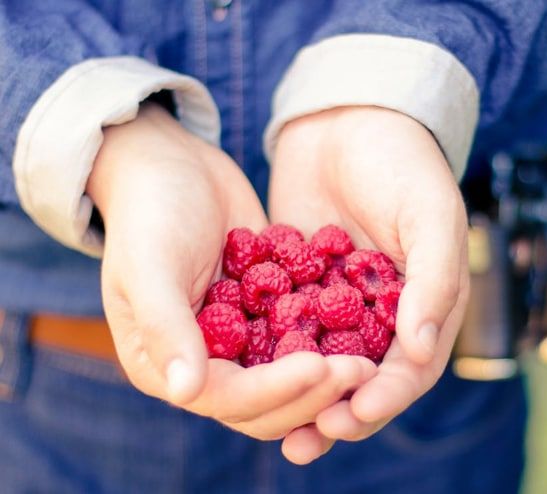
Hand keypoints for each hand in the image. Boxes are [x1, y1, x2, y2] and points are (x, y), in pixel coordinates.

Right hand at [87, 103, 375, 452]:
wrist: (175, 166)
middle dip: (314, 393)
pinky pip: (305, 339)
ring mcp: (241, 343)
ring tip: (372, 362)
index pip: (229, 398)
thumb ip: (166, 326)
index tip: (320, 367)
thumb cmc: (151, 212)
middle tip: (362, 370)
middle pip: (268, 404)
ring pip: (293, 381)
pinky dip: (333, 342)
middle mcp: (207, 365)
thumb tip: (188, 390)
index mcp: (166, 366)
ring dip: (329, 379)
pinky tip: (372, 332)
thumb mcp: (150, 264)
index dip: (276, 391)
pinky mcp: (269, 317)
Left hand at [270, 107, 469, 459]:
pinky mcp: (297, 286)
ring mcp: (337, 302)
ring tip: (276, 432)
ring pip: (320, 363)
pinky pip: (284, 328)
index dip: (385, 397)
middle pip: (362, 378)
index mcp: (424, 303)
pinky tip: (243, 375)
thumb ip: (434, 281)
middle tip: (308, 438)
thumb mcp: (430, 215)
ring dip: (300, 399)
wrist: (348, 119)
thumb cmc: (402, 163)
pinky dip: (269, 354)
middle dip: (338, 411)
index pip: (410, 367)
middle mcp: (381, 313)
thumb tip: (419, 350)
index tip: (354, 414)